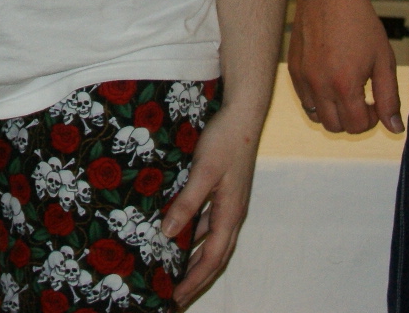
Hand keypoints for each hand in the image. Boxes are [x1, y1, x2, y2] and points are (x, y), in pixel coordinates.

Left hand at [161, 103, 261, 305]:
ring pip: (209, 242)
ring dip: (192, 259)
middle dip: (195, 280)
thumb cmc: (225, 141)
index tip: (176, 297)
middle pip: (214, 257)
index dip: (194, 280)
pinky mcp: (222, 193)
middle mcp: (231, 215)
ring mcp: (228, 204)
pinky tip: (174, 235)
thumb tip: (167, 234)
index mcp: (230, 214)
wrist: (242, 115)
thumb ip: (187, 203)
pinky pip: (206, 224)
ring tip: (171, 272)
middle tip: (173, 297)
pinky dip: (192, 236)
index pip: (212, 259)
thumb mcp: (203, 172)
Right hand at [287, 0, 402, 134]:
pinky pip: (305, 99)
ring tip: (346, 90)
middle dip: (353, 119)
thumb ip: (389, 98)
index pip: (357, 126)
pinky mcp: (293, 69)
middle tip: (363, 98)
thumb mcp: (383, 60)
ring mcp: (303, 78)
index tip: (376, 102)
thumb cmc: (360, 23)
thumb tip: (395, 129)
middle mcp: (320, 85)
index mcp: (345, 84)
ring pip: (317, 117)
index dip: (372, 119)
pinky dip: (318, 99)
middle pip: (336, 127)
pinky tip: (330, 78)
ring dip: (334, 112)